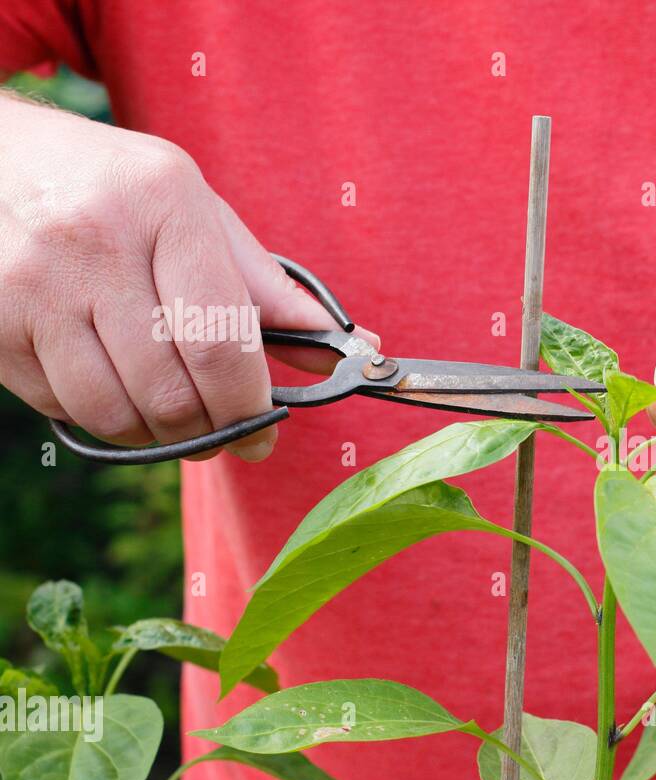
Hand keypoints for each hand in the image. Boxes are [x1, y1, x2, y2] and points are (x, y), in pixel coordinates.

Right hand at [0, 96, 376, 460]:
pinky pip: (65, 409)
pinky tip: (115, 385)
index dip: (250, 407)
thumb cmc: (117, 191)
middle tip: (225, 432)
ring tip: (172, 413)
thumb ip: (266, 286)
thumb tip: (347, 348)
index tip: (266, 431)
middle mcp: (92, 242)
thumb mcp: (198, 212)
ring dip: (157, 435)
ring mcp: (31, 285)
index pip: (221, 344)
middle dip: (211, 431)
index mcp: (163, 205)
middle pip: (172, 392)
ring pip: (115, 414)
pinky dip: (103, 418)